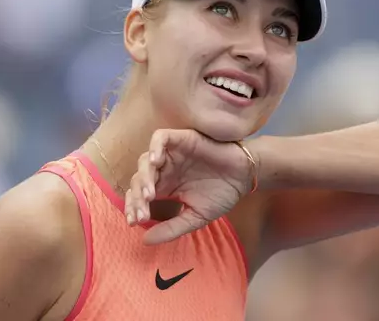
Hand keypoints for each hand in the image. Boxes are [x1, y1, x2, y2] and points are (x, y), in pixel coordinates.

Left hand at [125, 129, 255, 244]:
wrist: (244, 177)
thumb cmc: (221, 194)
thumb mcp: (195, 217)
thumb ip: (171, 228)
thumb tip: (144, 241)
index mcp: (165, 187)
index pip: (139, 195)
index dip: (133, 207)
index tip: (135, 222)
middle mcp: (164, 169)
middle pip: (138, 179)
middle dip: (137, 197)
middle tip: (143, 211)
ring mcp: (171, 154)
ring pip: (145, 160)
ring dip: (144, 176)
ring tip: (149, 193)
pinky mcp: (181, 139)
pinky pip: (161, 138)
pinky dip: (154, 148)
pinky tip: (156, 162)